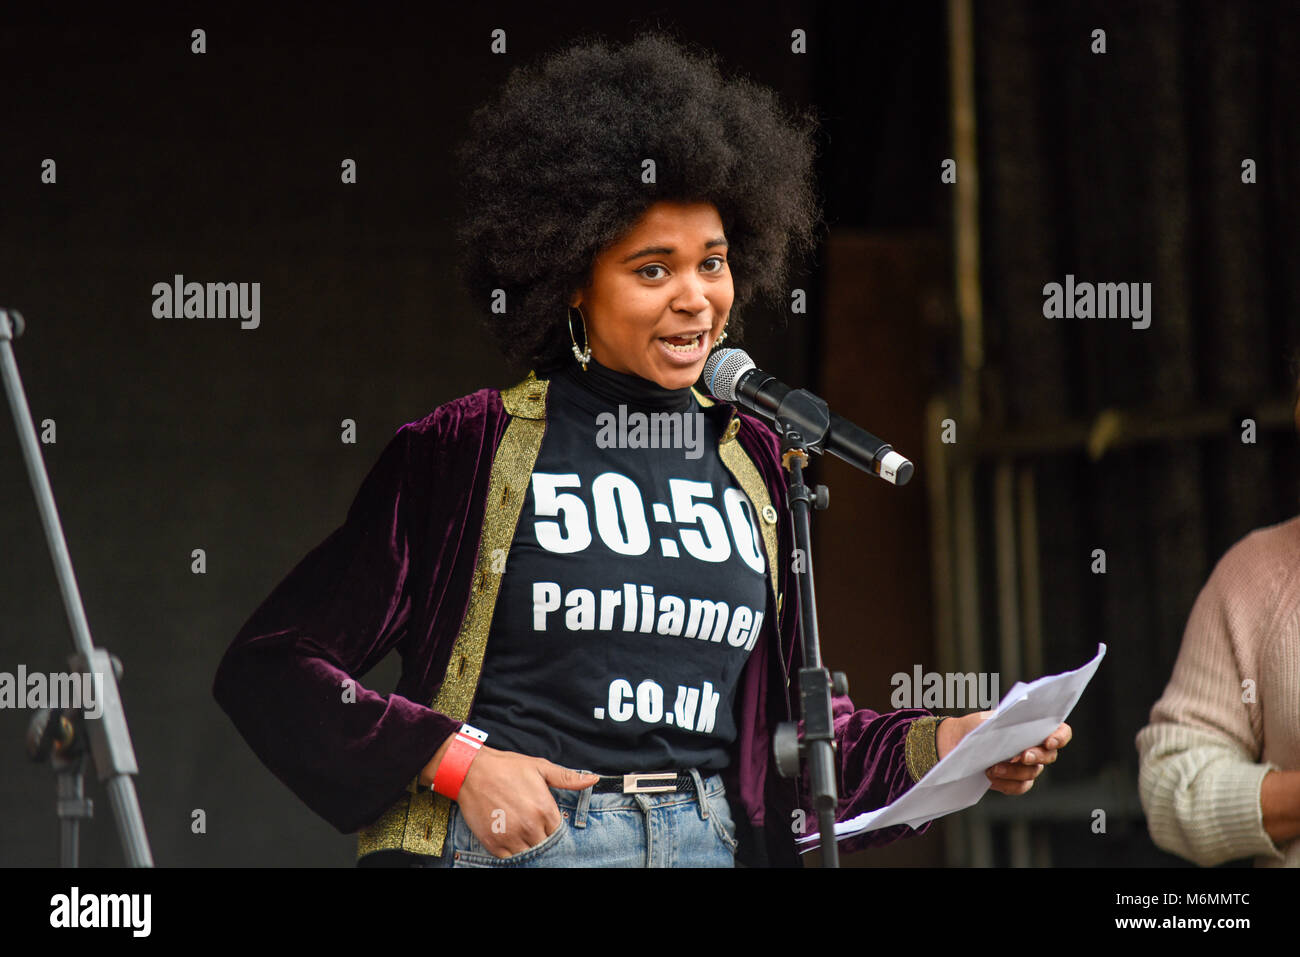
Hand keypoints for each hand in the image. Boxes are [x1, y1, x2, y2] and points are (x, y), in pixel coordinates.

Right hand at [420, 740, 598, 857]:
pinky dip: (511, 851)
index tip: (545, 821)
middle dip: (541, 837)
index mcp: (544, 809)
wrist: (471, 771)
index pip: (558, 832)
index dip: (552, 828)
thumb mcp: (540, 767)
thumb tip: (593, 779)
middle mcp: (530, 826)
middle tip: (532, 826)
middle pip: (545, 845)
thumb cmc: (507, 767)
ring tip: (521, 831)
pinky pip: (510, 858)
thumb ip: (568, 778)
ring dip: (527, 845)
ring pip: (529, 854)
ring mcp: (511, 837)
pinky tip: (509, 837)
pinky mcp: (494, 843)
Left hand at [937, 712, 1071, 794]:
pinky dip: (1006, 783)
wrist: (955, 741)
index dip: (1060, 738)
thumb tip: (1016, 728)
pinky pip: (1019, 786)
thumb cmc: (975, 726)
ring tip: (992, 767)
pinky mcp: (1014, 780)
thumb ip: (1006, 722)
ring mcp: (1026, 766)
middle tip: (1021, 756)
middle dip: (1036, 756)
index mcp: (1034, 727)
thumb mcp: (988, 719)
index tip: (1048, 741)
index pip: (1061, 732)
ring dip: (1014, 771)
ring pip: (1032, 773)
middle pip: (1049, 756)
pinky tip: (991, 777)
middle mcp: (1035, 748)